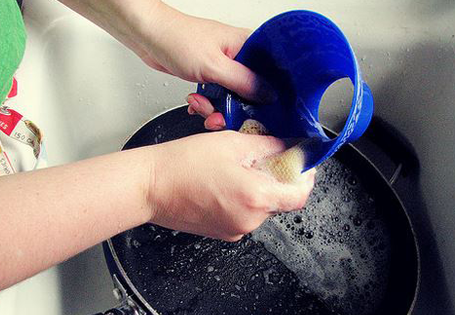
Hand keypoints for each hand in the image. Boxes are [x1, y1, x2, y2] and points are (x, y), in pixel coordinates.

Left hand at [122, 2, 273, 129]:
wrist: (149, 37)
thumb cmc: (177, 39)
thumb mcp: (214, 65)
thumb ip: (243, 82)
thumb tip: (269, 95)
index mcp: (248, 45)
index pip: (270, 74)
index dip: (266, 96)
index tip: (255, 111)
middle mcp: (239, 56)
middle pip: (251, 92)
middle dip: (233, 108)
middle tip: (219, 114)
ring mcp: (224, 67)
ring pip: (231, 98)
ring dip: (215, 107)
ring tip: (200, 103)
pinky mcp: (210, 75)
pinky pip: (217, 97)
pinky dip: (206, 104)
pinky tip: (196, 101)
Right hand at [145, 131, 315, 240]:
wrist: (149, 186)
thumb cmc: (182, 164)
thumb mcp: (232, 143)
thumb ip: (269, 145)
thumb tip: (289, 146)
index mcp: (256, 197)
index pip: (300, 195)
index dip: (305, 177)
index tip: (301, 163)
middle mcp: (249, 220)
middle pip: (280, 200)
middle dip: (276, 178)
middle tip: (262, 157)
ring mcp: (234, 230)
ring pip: (260, 207)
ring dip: (257, 188)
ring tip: (234, 168)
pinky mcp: (221, 232)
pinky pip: (243, 215)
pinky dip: (241, 199)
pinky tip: (223, 183)